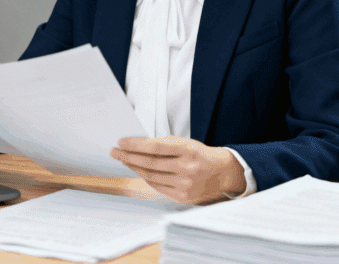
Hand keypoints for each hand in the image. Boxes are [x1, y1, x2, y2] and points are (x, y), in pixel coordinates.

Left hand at [110, 136, 246, 203]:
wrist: (222, 173)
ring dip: (134, 168)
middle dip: (129, 157)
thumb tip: (139, 145)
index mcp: (188, 150)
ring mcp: (184, 184)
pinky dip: (145, 178)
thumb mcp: (187, 143)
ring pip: (151, 176)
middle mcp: (187, 168)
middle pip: (150, 163)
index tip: (122, 142)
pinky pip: (157, 186)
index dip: (136, 144)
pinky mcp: (182, 196)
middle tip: (115, 152)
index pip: (155, 146)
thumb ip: (165, 144)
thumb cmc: (201, 155)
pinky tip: (137, 171)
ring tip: (124, 160)